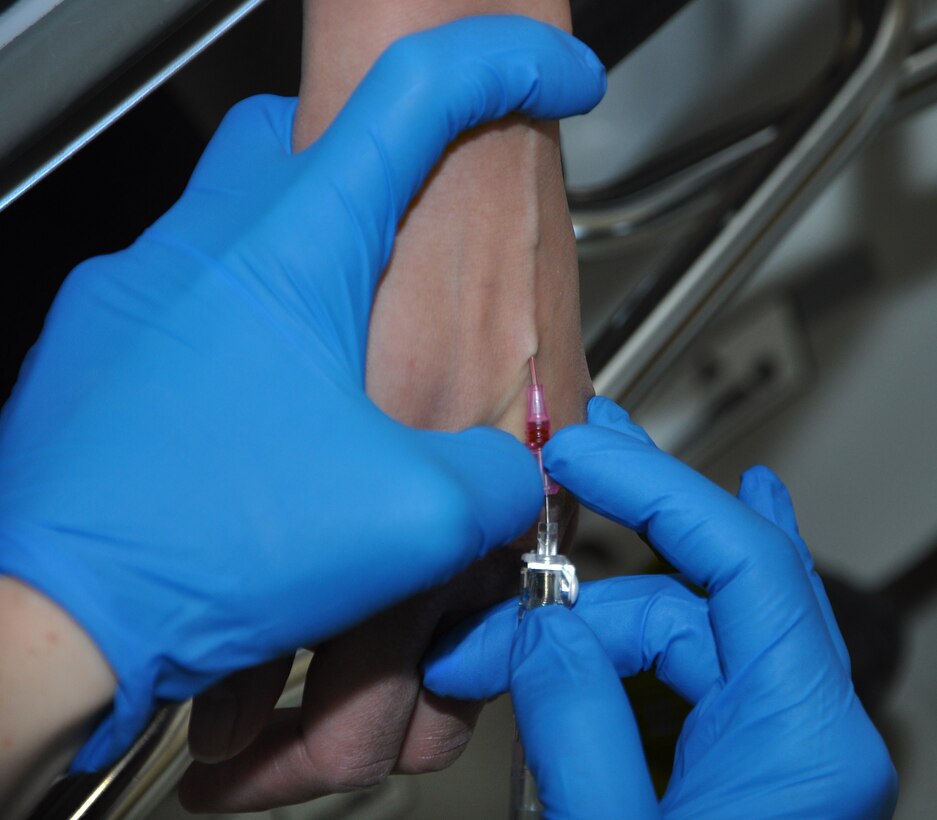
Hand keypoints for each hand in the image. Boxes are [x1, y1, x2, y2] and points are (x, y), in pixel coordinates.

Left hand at [0, 17, 605, 770]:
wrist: (50, 616)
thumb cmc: (203, 545)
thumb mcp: (407, 520)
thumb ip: (498, 482)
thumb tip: (515, 478)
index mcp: (295, 247)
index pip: (415, 95)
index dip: (505, 66)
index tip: (556, 78)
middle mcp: (205, 245)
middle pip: (307, 130)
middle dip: (382, 163)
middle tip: (418, 232)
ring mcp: (143, 291)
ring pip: (246, 216)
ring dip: (314, 264)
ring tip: (349, 362)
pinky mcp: (108, 348)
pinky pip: (197, 295)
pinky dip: (251, 325)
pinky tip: (271, 415)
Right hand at [425, 397, 897, 818]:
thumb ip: (579, 719)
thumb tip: (544, 626)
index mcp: (803, 747)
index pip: (746, 564)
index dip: (662, 491)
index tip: (585, 453)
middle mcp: (805, 734)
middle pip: (710, 587)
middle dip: (628, 530)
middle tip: (569, 467)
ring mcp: (775, 745)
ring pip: (678, 629)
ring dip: (582, 622)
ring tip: (494, 640)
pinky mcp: (738, 759)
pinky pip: (685, 664)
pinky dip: (620, 639)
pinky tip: (617, 595)